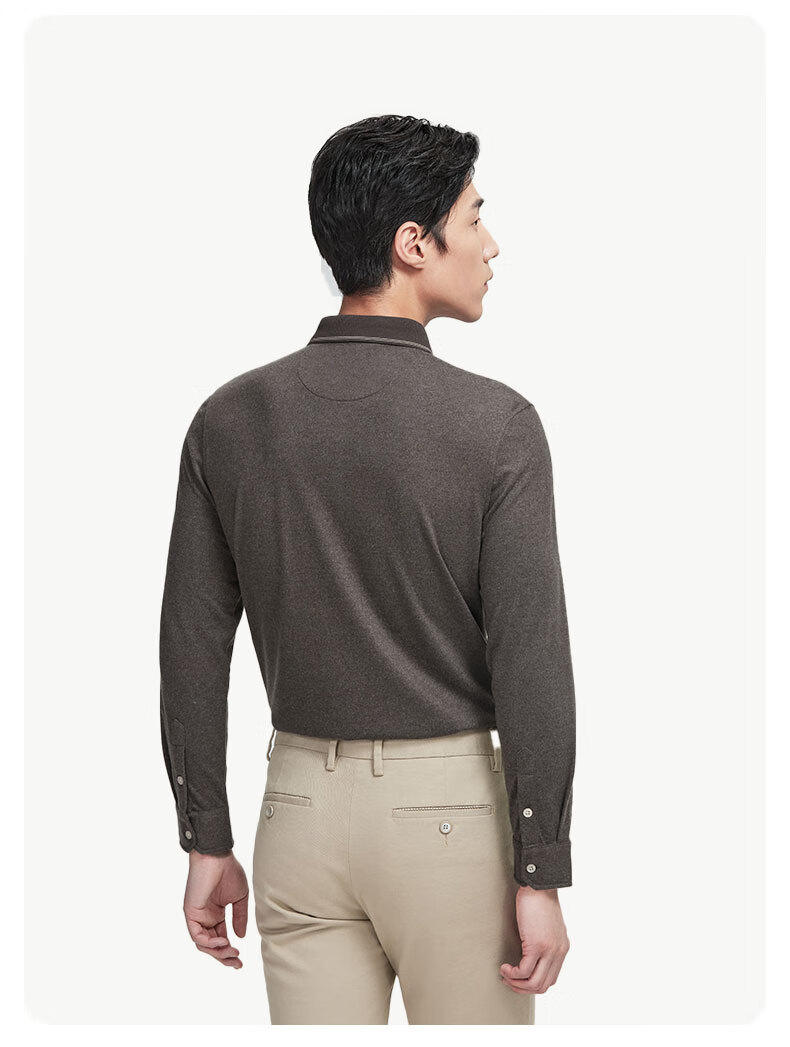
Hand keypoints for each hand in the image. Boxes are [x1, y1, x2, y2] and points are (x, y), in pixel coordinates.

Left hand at [183, 849, 248, 968]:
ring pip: (203, 944)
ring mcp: (196, 915)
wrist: (217, 855)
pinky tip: (223, 941)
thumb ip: (239, 917)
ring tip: (232, 952)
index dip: (229, 952)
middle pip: (211, 946)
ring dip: (217, 952)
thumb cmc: (228, 871)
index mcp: (215, 914)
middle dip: (224, 957)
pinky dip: (209, 942)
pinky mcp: (190, 912)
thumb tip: (241, 937)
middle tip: (237, 963)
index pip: (220, 939)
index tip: (241, 961)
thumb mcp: (239, 898)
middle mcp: (204, 917)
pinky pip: (196, 935)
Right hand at [500, 886, 569, 993]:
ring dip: (516, 983)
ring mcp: (549, 950)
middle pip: (543, 985)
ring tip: (505, 974)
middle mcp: (558, 952)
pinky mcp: (537, 945)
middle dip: (523, 988)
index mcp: (561, 948)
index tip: (519, 979)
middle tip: (509, 981)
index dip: (533, 984)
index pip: (550, 978)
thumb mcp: (547, 925)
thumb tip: (532, 952)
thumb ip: (545, 940)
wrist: (539, 886)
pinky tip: (504, 967)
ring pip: (534, 983)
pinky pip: (524, 971)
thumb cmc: (539, 900)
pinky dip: (512, 973)